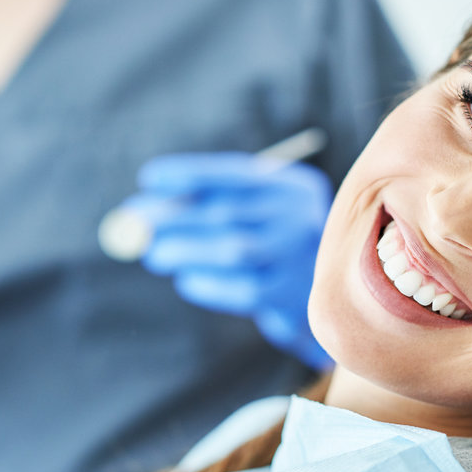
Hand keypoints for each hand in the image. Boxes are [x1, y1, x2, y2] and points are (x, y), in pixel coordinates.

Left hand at [132, 152, 333, 369]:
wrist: (334, 299)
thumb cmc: (278, 246)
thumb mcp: (262, 211)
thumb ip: (217, 202)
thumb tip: (149, 207)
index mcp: (295, 187)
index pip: (236, 172)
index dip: (189, 173)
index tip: (149, 178)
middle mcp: (301, 217)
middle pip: (228, 210)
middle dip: (174, 215)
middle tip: (137, 223)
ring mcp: (299, 258)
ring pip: (233, 249)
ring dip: (185, 250)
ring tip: (155, 255)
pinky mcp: (290, 296)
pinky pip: (240, 288)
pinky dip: (207, 283)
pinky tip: (187, 280)